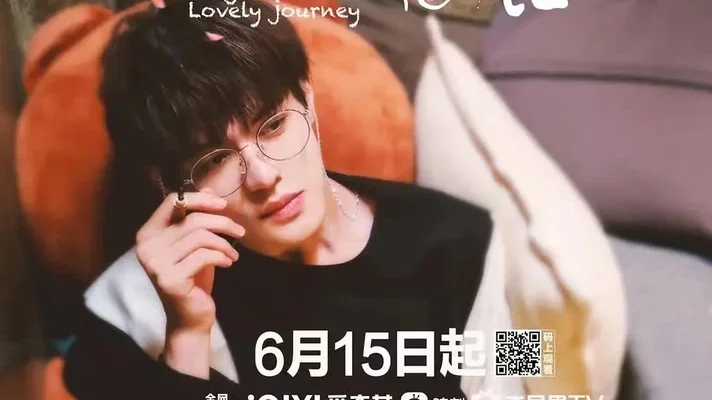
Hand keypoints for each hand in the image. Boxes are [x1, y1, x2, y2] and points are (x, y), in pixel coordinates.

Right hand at [135, 191, 244, 333]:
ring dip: (224, 243)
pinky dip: (222, 256)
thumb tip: (209, 190)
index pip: (172, 202)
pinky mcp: (170, 279)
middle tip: (240, 231)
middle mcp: (146, 247)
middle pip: (192, 219)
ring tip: (233, 252)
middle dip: (222, 222)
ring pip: (200, 236)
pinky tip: (228, 263)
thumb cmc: (193, 278)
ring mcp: (155, 263)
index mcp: (147, 233)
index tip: (223, 206)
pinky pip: (204, 255)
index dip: (200, 199)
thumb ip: (197, 218)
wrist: (189, 317)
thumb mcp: (196, 244)